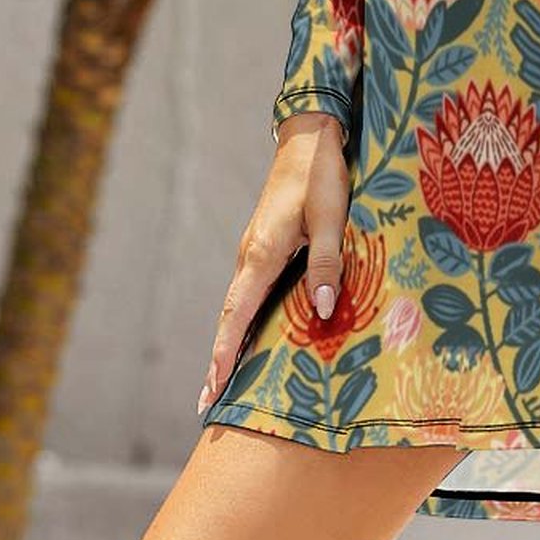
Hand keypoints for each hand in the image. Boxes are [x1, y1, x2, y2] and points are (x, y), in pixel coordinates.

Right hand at [196, 111, 349, 415]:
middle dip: (220, 357)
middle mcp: (251, 254)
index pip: (238, 313)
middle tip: (207, 401)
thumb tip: (321, 312)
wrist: (309, 138)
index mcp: (263, 252)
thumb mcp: (331, 218)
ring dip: (230, 339)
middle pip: (230, 315)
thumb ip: (326, 264)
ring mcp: (255, 248)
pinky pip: (250, 289)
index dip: (225, 353)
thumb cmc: (322, 175)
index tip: (213, 387)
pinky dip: (244, 318)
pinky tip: (252, 333)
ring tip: (224, 378)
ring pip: (239, 303)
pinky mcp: (265, 243)